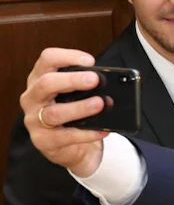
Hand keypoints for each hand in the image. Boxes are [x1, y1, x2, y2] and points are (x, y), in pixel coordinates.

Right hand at [21, 48, 107, 176]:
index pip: (47, 59)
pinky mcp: (43, 141)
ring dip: (80, 107)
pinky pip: (65, 137)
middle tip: (95, 80)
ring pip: (54, 112)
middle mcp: (32, 98)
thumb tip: (109, 81)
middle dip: (72, 80)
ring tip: (100, 104)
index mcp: (40, 79)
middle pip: (46, 83)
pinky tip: (102, 130)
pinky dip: (86, 134)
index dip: (67, 56)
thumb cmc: (75, 115)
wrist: (72, 148)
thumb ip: (86, 87)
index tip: (90, 61)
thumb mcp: (77, 96)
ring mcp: (34, 120)